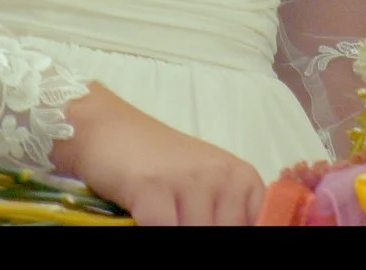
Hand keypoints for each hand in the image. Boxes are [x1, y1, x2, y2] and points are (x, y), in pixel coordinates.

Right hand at [50, 82, 264, 225]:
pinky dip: (153, 232)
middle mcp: (223, 177)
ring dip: (176, 234)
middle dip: (200, 236)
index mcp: (243, 180)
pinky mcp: (153, 187)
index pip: (255, 226)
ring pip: (195, 234)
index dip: (234, 234)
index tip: (212, 224)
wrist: (109, 129)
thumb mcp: (204, 187)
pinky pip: (162, 231)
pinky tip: (143, 221)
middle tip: (179, 220)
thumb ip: (224, 213)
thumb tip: (234, 231)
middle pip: (224, 233)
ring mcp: (189, 180)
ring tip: (164, 218)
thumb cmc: (158, 164)